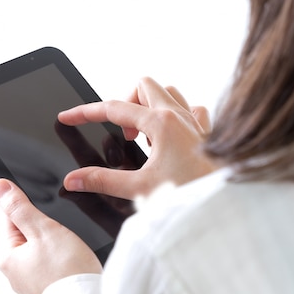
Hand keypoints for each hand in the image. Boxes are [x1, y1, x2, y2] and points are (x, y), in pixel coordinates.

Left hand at [0, 179, 101, 293]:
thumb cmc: (66, 270)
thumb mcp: (42, 229)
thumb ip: (20, 207)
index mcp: (6, 257)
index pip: (13, 218)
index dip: (34, 210)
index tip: (49, 217)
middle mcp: (15, 273)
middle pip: (31, 233)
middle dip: (49, 228)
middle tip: (63, 237)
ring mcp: (33, 283)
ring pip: (46, 249)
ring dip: (59, 244)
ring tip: (71, 251)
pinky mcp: (50, 289)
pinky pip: (55, 264)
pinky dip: (65, 259)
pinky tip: (74, 262)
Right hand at [58, 77, 217, 199]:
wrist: (225, 206)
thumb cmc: (190, 195)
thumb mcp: (140, 189)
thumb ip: (102, 181)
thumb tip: (74, 179)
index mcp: (161, 123)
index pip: (113, 108)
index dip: (86, 112)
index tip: (68, 117)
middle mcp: (179, 115)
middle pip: (143, 87)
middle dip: (125, 103)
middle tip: (122, 133)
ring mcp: (195, 121)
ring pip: (168, 92)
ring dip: (150, 106)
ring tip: (142, 135)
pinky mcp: (206, 132)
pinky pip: (190, 108)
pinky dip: (176, 115)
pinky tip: (170, 137)